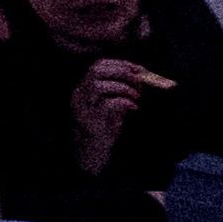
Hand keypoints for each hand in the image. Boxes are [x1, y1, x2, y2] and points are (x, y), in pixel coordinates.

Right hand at [69, 57, 170, 177]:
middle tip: (140, 83)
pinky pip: (109, 104)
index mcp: (83, 89)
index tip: (140, 70)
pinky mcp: (91, 123)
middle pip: (97, 70)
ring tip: (137, 98)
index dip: (121, 64)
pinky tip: (134, 109)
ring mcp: (83, 110)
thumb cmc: (105, 130)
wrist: (92, 157)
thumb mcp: (110, 106)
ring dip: (125, 89)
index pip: (98, 65)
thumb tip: (143, 76)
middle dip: (123, 73)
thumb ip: (119, 91)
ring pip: (101, 86)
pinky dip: (126, 103)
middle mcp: (78, 96)